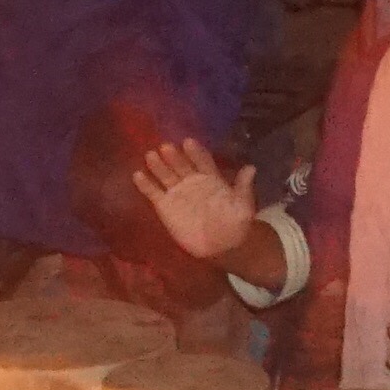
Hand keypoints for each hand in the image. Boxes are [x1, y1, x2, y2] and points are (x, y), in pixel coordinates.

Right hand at [135, 141, 259, 261]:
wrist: (221, 247)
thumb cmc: (235, 224)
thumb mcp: (243, 206)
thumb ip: (243, 187)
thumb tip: (251, 168)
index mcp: (210, 178)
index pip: (202, 161)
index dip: (196, 152)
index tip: (188, 142)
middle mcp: (191, 181)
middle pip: (181, 165)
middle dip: (174, 156)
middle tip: (166, 147)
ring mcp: (177, 192)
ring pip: (165, 175)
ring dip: (158, 165)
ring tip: (150, 155)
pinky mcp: (164, 206)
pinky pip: (153, 193)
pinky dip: (145, 184)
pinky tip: (137, 174)